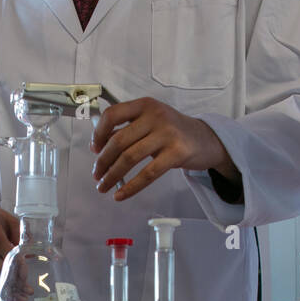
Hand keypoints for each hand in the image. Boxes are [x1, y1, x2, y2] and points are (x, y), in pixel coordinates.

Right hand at [0, 206, 19, 295]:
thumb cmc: (0, 223)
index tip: (25, 271)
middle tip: (27, 289)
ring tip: (20, 296)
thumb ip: (22, 237)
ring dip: (2, 288)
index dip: (11, 258)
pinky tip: (6, 296)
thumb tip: (34, 257)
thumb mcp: (12, 222)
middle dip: (9, 277)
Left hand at [91, 97, 240, 201]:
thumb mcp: (151, 122)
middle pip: (118, 141)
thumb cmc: (172, 132)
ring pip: (130, 158)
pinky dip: (130, 187)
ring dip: (112, 176)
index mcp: (145, 105)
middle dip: (103, 161)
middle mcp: (155, 116)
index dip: (99, 134)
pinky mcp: (177, 153)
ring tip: (104, 187)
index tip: (95, 149)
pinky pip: (147, 174)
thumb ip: (128, 129)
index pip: (112, 115)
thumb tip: (99, 148)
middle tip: (97, 175)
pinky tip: (121, 195)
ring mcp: (167, 134)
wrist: (205, 139)